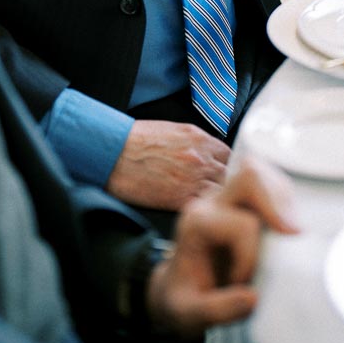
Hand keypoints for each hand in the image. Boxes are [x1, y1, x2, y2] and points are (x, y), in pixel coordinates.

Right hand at [107, 120, 229, 210]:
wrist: (114, 154)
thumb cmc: (137, 141)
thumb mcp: (173, 130)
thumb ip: (196, 142)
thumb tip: (208, 154)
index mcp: (200, 139)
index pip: (230, 155)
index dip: (226, 167)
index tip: (220, 175)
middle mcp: (201, 157)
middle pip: (230, 175)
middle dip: (225, 184)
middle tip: (219, 193)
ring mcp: (193, 179)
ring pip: (221, 193)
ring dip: (217, 199)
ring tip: (209, 205)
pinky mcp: (180, 199)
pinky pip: (205, 207)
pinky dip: (204, 211)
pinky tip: (197, 212)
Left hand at [146, 157, 299, 336]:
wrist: (174, 289)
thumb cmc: (182, 300)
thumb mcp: (188, 314)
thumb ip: (217, 310)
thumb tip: (254, 298)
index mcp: (197, 224)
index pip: (242, 226)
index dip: (251, 258)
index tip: (242, 283)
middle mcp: (211, 202)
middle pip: (251, 176)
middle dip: (277, 206)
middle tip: (291, 237)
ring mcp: (227, 197)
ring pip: (264, 173)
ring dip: (284, 202)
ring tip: (289, 233)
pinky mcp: (241, 201)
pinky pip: (268, 184)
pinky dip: (284, 202)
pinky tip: (285, 228)